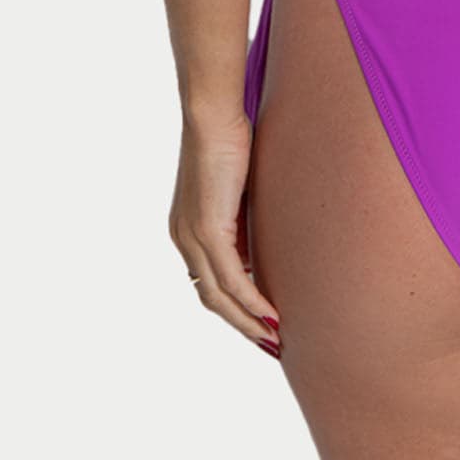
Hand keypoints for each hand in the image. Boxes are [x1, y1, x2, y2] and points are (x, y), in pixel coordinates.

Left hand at [169, 111, 282, 358]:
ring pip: (219, 296)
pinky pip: (230, 278)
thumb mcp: (238, 188)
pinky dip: (251, 301)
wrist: (213, 115)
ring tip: (275, 339)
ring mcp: (193, 236)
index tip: (261, 323)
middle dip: (241, 326)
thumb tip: (264, 238)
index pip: (210, 282)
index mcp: (188, 230)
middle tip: (270, 344)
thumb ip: (244, 217)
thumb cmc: (229, 138)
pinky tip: (270, 315)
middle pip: (211, 299)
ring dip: (248, 322)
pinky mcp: (208, 229)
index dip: (234, 308)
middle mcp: (184, 239)